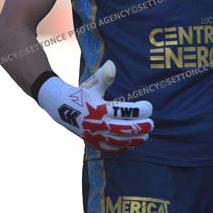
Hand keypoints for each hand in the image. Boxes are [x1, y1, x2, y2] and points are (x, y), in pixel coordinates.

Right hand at [37, 60, 153, 151]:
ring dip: (133, 140)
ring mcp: (94, 134)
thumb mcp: (92, 85)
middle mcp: (96, 123)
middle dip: (139, 127)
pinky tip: (132, 145)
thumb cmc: (81, 93)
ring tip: (146, 136)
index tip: (150, 107)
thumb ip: (104, 77)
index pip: (123, 111)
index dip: (138, 110)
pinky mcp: (92, 142)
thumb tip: (112, 64)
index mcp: (98, 108)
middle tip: (152, 124)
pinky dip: (121, 148)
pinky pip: (108, 148)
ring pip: (117, 141)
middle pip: (123, 129)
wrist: (59, 107)